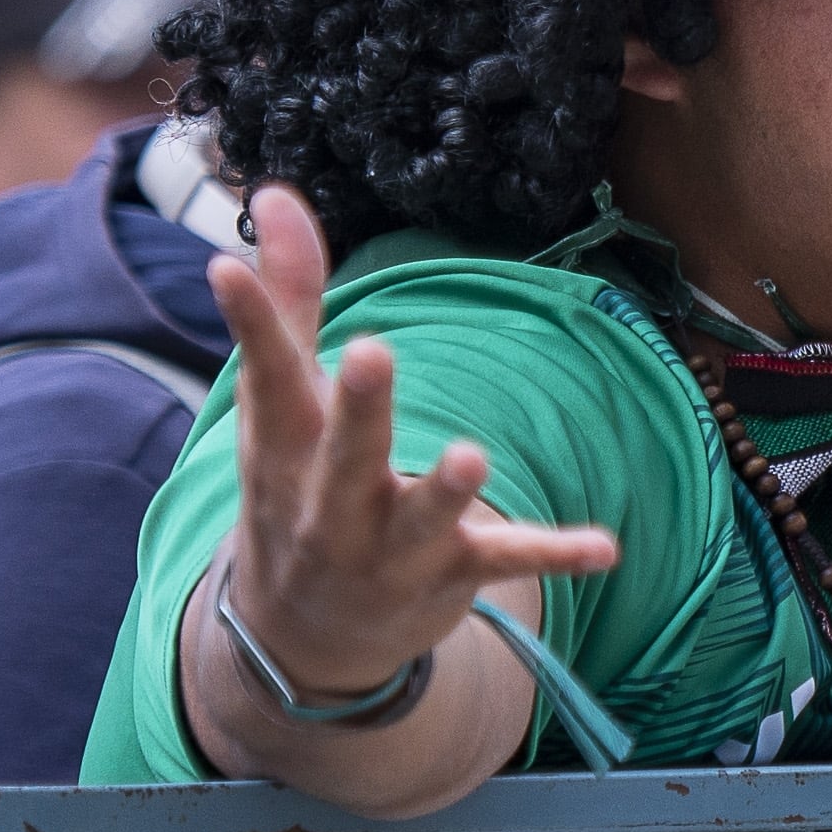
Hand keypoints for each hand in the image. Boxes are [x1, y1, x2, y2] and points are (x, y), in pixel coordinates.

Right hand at [207, 184, 617, 699]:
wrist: (300, 639)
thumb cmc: (296, 490)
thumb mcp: (283, 407)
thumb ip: (292, 297)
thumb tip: (272, 191)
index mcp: (286, 451)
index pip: (265, 380)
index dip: (251, 323)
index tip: (225, 266)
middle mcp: (329, 504)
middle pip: (342, 455)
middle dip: (358, 410)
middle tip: (370, 352)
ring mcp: (389, 548)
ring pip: (419, 519)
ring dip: (444, 491)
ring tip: (473, 455)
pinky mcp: (448, 577)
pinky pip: (504, 561)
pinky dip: (553, 554)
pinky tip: (606, 548)